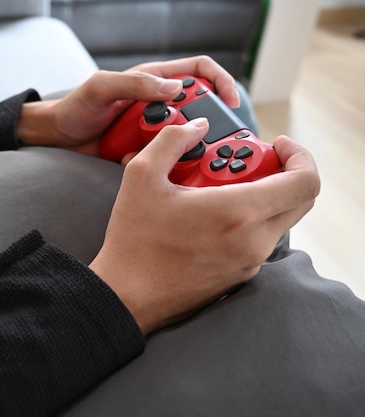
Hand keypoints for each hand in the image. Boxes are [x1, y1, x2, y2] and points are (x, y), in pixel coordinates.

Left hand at [15, 56, 239, 155]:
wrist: (58, 138)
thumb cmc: (76, 107)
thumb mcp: (101, 88)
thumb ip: (135, 84)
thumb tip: (175, 88)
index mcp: (154, 80)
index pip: (199, 72)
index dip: (221, 82)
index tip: (231, 102)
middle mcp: (159, 103)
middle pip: (198, 110)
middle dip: (202, 125)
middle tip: (198, 140)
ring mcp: (153, 128)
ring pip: (181, 138)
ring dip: (174, 148)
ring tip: (155, 153)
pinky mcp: (145, 150)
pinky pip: (162, 157)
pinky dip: (154, 162)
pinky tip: (130, 159)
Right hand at [89, 119, 319, 334]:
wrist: (126, 297)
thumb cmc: (134, 239)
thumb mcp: (142, 177)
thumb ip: (172, 140)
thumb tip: (197, 126)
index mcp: (238, 212)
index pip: (305, 182)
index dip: (300, 157)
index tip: (277, 146)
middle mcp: (254, 240)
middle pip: (299, 200)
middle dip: (280, 173)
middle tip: (243, 165)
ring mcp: (250, 262)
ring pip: (278, 220)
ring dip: (260, 197)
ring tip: (215, 191)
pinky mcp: (240, 276)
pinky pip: (259, 239)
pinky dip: (246, 220)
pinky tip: (207, 218)